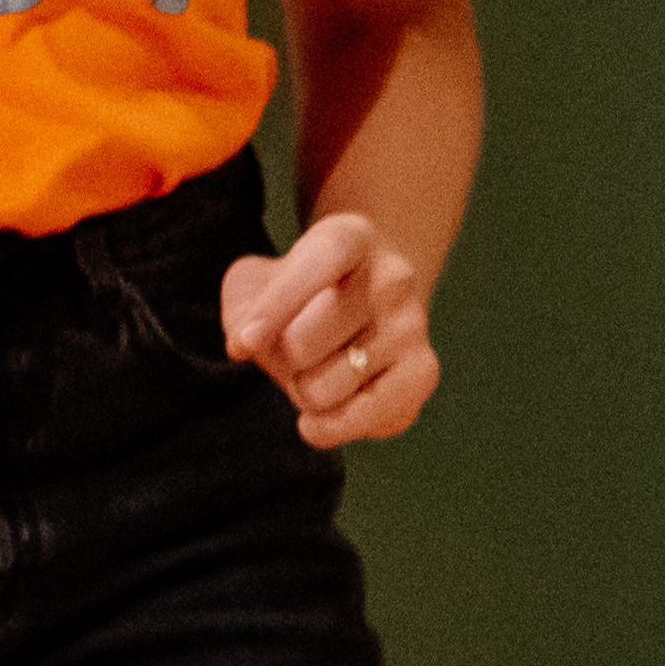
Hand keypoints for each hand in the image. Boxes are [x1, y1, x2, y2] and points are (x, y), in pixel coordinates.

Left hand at [220, 209, 437, 446]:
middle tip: (291, 350)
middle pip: (302, 344)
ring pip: (320, 390)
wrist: (366, 306)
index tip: (243, 344)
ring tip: (317, 369)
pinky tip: (322, 415)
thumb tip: (245, 344)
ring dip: (301, 391)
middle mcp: (392, 277)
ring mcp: (412, 325)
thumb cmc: (299, 295)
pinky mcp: (422, 373)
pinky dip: (329, 427)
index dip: (278, 304)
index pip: (318, 263)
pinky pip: (360, 419)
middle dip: (278, 359)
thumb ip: (242, 306)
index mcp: (351, 238)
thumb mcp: (259, 283)